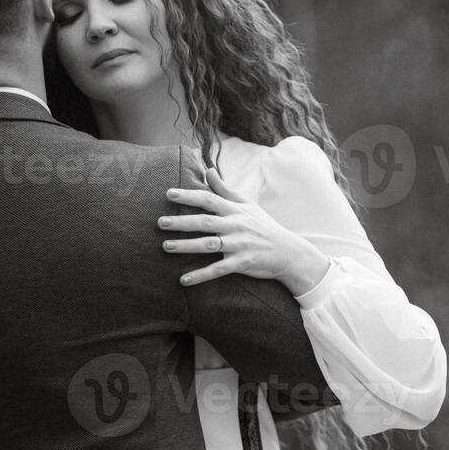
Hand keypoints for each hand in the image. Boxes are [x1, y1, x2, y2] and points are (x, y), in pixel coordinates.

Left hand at [159, 166, 330, 294]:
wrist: (288, 252)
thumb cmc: (264, 226)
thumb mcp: (247, 204)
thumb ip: (224, 189)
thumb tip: (208, 170)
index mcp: (235, 210)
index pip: (208, 199)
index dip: (188, 195)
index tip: (168, 194)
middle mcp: (235, 226)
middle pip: (205, 222)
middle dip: (181, 221)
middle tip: (160, 222)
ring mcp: (238, 245)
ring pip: (208, 245)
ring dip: (186, 246)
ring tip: (165, 246)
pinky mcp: (242, 263)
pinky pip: (218, 269)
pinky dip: (201, 275)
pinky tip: (183, 280)